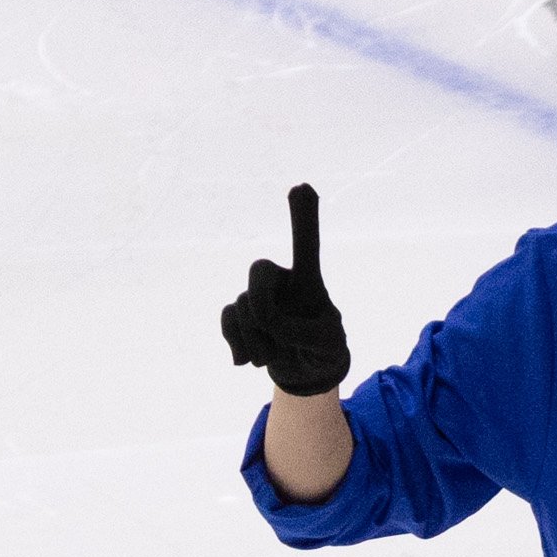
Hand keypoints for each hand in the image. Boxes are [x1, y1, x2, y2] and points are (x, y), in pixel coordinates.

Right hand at [220, 181, 350, 398]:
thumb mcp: (328, 346)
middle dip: (261, 303)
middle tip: (272, 328)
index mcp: (308, 281)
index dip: (303, 218)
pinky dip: (238, 343)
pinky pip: (228, 320)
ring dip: (257, 340)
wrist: (305, 371)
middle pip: (259, 270)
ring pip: (242, 306)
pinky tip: (246, 361)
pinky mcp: (239, 315)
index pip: (305, 246)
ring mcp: (256, 297)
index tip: (302, 186)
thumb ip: (304, 333)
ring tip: (273, 356)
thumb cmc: (324, 350)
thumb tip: (269, 323)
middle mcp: (280, 281)